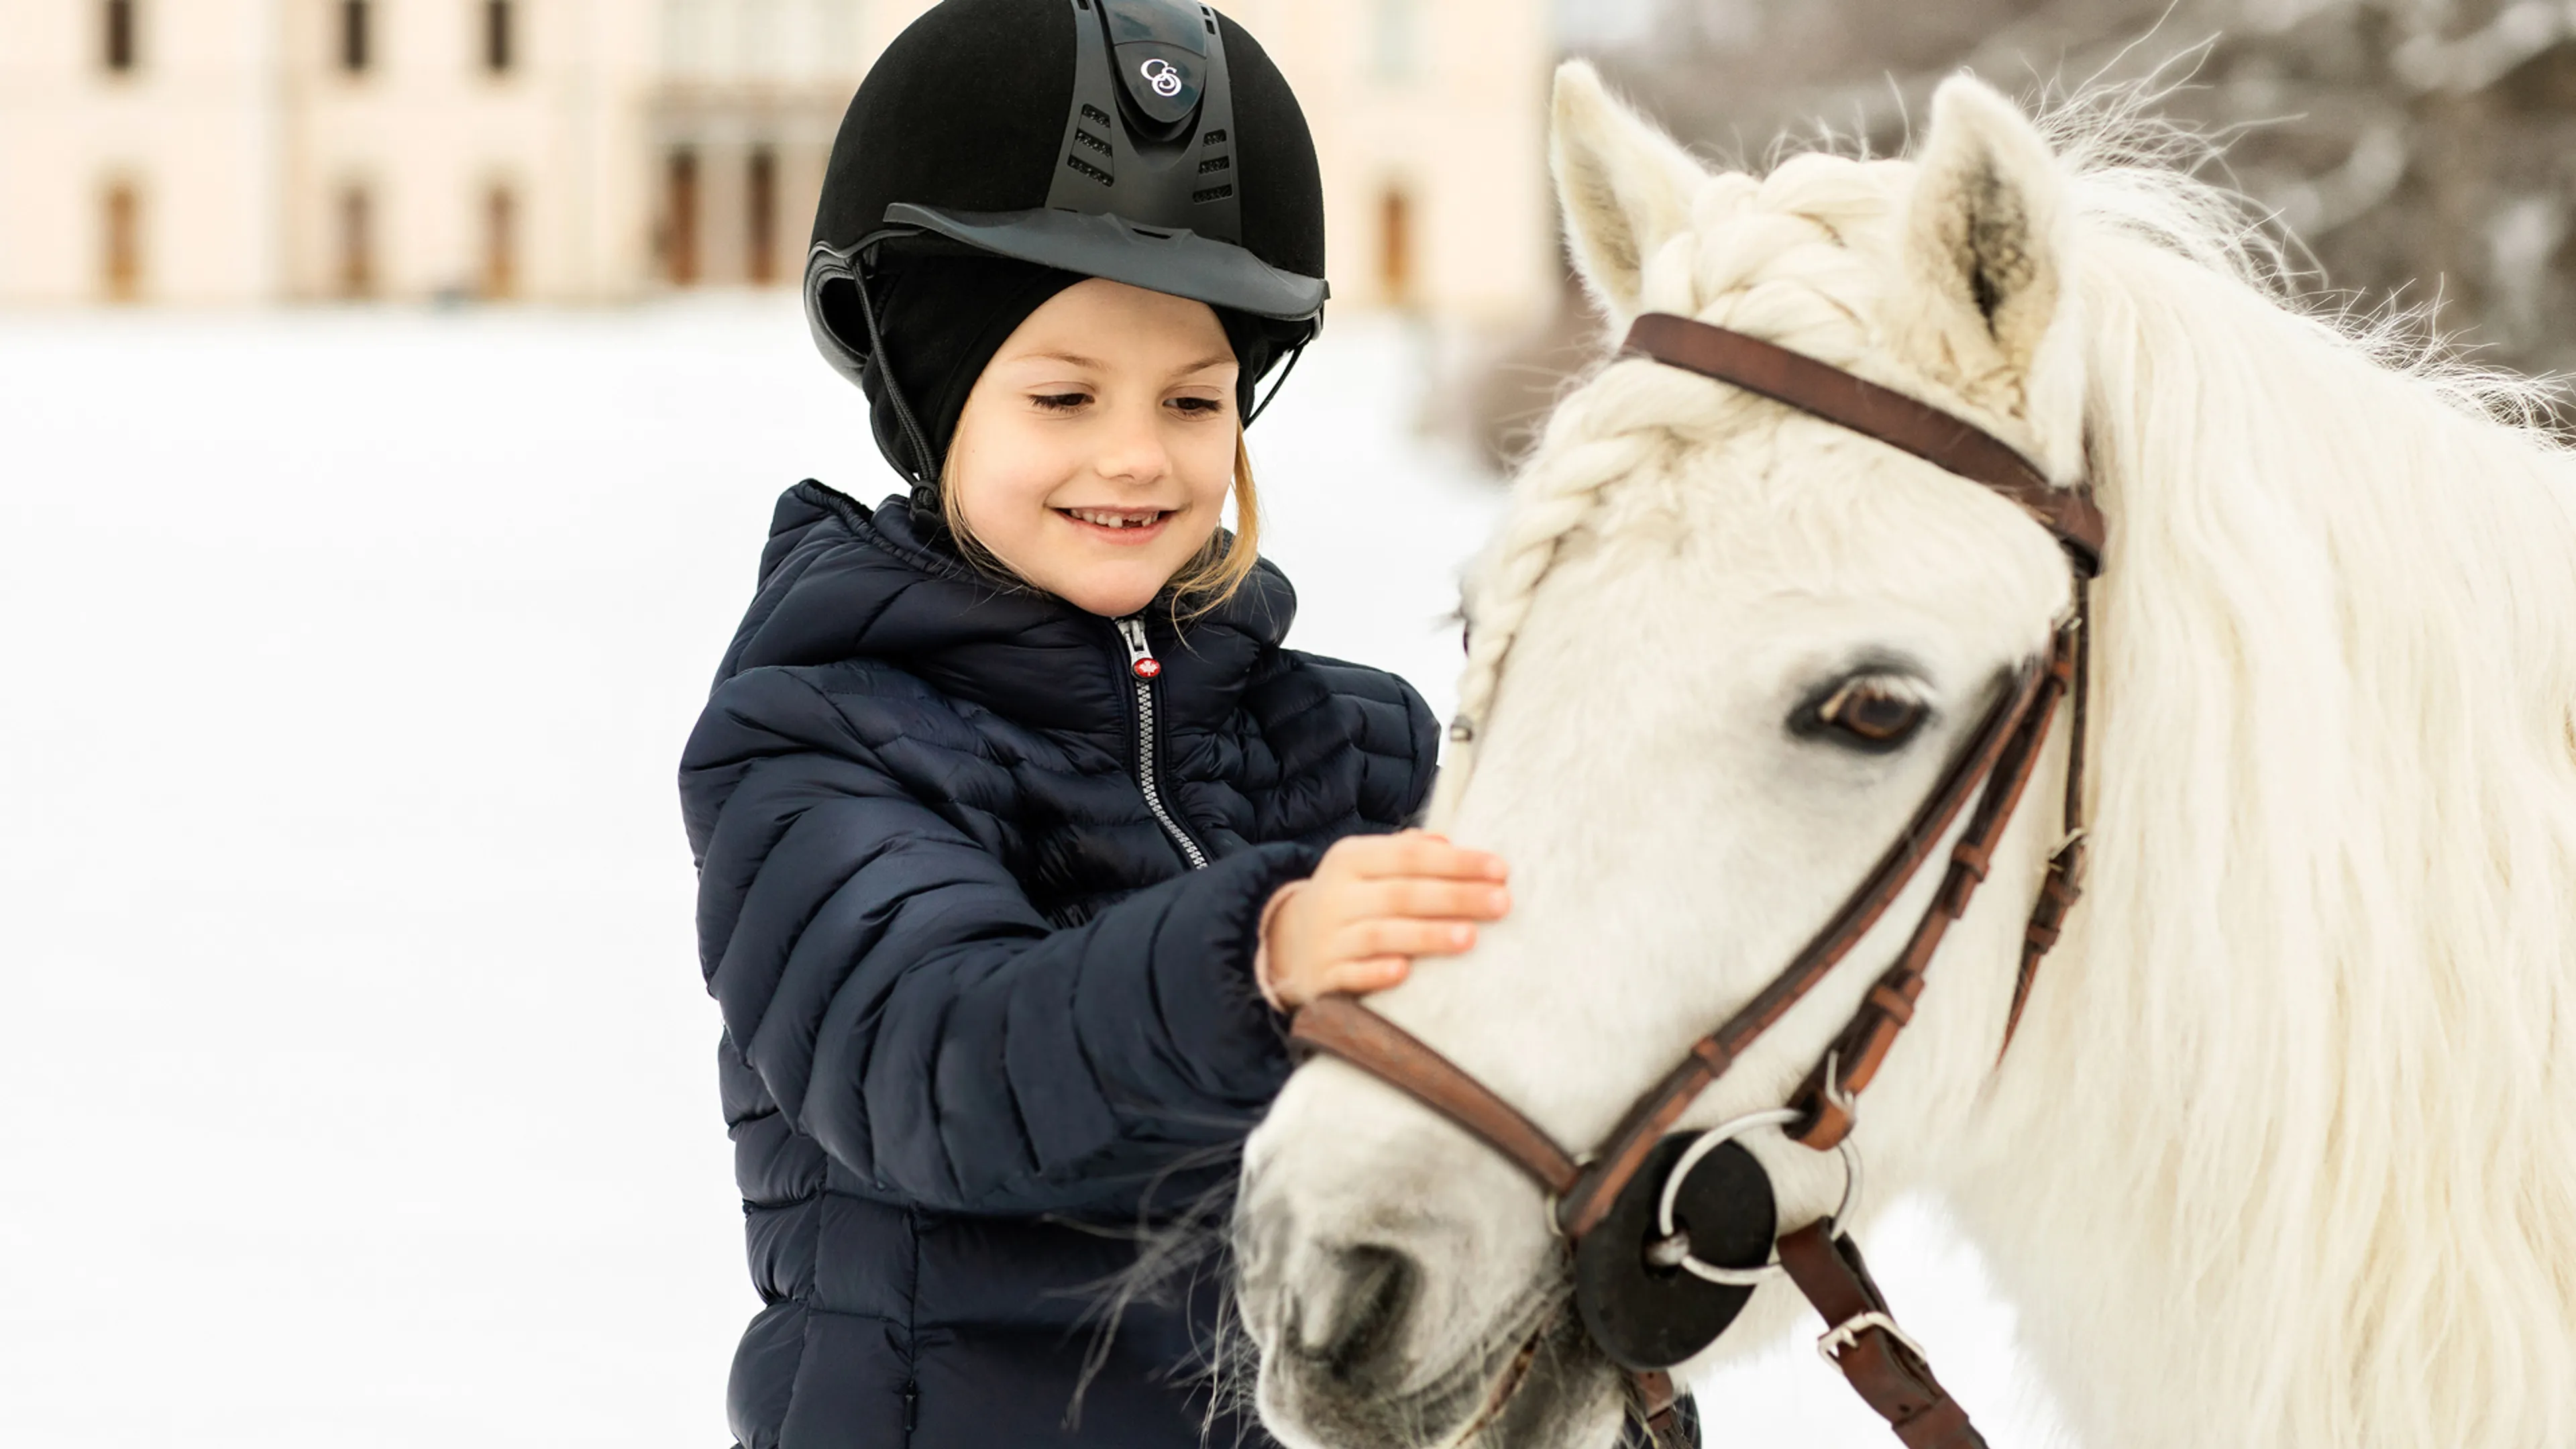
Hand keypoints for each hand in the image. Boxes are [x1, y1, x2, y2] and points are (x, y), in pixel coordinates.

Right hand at [1256, 830, 1511, 1010]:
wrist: (1288, 943)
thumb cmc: (1351, 899)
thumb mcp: (1368, 866)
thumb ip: (1407, 853)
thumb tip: (1448, 842)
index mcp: (1350, 859)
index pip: (1409, 857)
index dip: (1456, 862)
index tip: (1501, 870)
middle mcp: (1336, 894)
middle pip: (1402, 894)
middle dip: (1455, 897)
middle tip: (1502, 903)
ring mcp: (1327, 937)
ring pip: (1380, 934)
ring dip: (1426, 935)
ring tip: (1470, 937)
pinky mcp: (1322, 976)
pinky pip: (1350, 975)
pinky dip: (1376, 973)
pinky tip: (1405, 972)